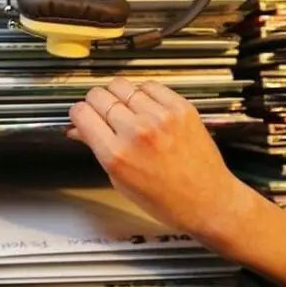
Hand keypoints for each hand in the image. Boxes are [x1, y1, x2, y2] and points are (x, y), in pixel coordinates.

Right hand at [68, 78, 253, 248]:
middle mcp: (136, 132)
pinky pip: (150, 86)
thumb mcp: (121, 182)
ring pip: (122, 85)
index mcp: (116, 155)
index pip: (82, 113)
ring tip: (125, 109)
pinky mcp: (180, 108)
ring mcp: (159, 117)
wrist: (207, 201)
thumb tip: (80, 129)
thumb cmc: (167, 200)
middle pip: (99, 95)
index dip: (78, 113)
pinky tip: (145, 106)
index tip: (81, 115)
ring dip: (118, 95)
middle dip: (95, 102)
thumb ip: (99, 150)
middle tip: (101, 112)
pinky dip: (143, 93)